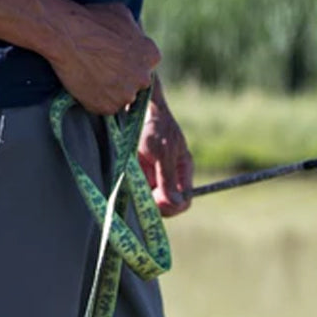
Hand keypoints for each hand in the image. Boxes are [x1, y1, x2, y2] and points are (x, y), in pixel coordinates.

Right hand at [47, 2, 160, 115]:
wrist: (67, 36)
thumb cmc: (93, 20)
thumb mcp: (122, 15)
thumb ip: (134, 32)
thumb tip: (134, 37)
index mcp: (151, 55)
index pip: (146, 64)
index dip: (131, 62)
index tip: (117, 58)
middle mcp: (142, 78)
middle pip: (135, 83)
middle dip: (123, 78)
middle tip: (103, 68)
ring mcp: (125, 96)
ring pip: (121, 97)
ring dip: (110, 90)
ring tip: (92, 74)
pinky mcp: (108, 108)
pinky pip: (104, 107)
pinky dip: (96, 99)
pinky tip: (85, 84)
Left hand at [137, 81, 192, 216]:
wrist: (138, 109)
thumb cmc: (154, 127)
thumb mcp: (161, 152)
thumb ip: (168, 178)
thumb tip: (176, 204)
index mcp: (183, 170)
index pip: (184, 202)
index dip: (171, 207)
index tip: (156, 200)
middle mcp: (172, 176)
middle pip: (168, 206)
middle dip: (155, 204)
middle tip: (141, 193)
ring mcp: (157, 176)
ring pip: (152, 200)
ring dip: (144, 196)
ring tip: (137, 178)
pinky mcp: (144, 174)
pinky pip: (141, 191)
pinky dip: (136, 189)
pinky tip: (132, 175)